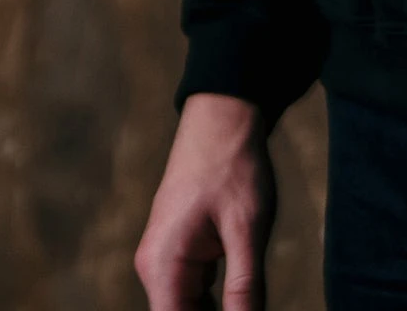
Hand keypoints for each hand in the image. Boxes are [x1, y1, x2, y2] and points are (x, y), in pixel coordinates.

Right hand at [134, 92, 275, 310]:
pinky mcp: (180, 252)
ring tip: (246, 301)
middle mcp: (155, 268)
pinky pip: (195, 292)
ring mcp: (166, 259)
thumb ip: (244, 287)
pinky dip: (218, 302)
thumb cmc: (234, 166)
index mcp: (162, 266)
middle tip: (250, 304)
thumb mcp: (247, 228)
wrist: (224, 116)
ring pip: (189, 309)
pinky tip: (243, 300)